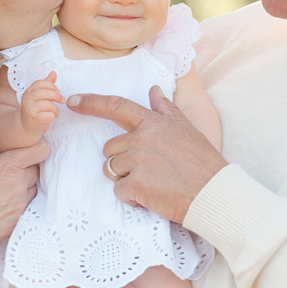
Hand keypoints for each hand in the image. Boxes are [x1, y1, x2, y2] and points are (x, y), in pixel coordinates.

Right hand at [0, 133, 49, 243]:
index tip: (30, 150)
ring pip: (33, 187)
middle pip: (37, 169)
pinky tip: (6, 200)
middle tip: (12, 169)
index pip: (41, 151)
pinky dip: (22, 200)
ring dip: (25, 184)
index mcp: (9, 165)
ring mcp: (21, 202)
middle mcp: (19, 183)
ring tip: (7, 186)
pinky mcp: (19, 218)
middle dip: (28, 167)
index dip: (38, 148)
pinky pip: (28, 204)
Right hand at [20, 71, 63, 136]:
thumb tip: (54, 73)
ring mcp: (29, 110)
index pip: (40, 83)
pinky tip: (52, 117)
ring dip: (56, 109)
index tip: (58, 91)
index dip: (51, 86)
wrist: (25, 127)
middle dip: (56, 96)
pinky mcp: (34, 120)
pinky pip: (49, 115)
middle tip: (62, 100)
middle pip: (45, 93)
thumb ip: (46, 84)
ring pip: (48, 105)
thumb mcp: (39, 96)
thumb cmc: (35, 109)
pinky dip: (53, 116)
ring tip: (55, 112)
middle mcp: (27, 99)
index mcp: (28, 92)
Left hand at [67, 86, 226, 223]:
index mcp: (154, 123)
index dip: (91, 103)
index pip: (116, 107)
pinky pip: (120, 191)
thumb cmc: (204, 163)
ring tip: (153, 182)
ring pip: (112, 169)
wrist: (214, 194)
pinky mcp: (136, 185)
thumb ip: (166, 110)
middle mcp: (142, 138)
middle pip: (110, 148)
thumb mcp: (187, 129)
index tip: (72, 102)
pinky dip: (132, 197)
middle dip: (122, 160)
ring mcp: (138, 161)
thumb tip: (153, 90)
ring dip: (126, 179)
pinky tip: (153, 196)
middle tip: (150, 170)